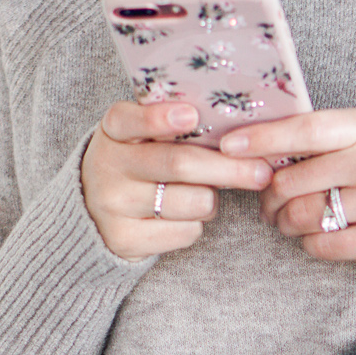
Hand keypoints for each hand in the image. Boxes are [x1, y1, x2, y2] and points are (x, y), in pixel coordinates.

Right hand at [82, 99, 274, 261]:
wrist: (94, 211)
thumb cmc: (138, 164)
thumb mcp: (142, 137)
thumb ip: (175, 126)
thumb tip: (241, 131)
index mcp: (114, 130)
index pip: (131, 120)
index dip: (159, 119)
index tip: (191, 116)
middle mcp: (108, 165)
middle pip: (179, 164)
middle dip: (227, 168)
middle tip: (262, 172)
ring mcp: (113, 204)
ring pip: (191, 201)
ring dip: (212, 199)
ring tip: (203, 194)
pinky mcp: (124, 238)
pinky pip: (185, 232)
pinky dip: (197, 223)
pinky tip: (183, 216)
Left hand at [221, 110, 355, 259]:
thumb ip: (324, 138)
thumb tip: (258, 151)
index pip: (303, 131)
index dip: (261, 139)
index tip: (228, 146)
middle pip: (293, 181)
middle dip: (269, 196)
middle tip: (268, 203)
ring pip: (303, 216)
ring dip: (285, 223)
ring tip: (288, 220)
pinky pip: (323, 245)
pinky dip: (310, 243)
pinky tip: (316, 235)